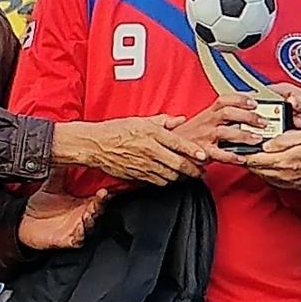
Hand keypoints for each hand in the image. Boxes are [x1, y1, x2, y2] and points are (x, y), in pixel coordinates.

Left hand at [18, 171, 107, 249]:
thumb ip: (59, 171)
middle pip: (98, 211)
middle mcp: (81, 215)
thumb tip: (64, 152)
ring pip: (90, 225)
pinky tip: (80, 229)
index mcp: (81, 203)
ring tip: (90, 212)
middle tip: (102, 195)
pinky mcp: (68, 240)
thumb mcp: (50, 185)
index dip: (104, 194)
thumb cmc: (40, 204)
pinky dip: (80, 235)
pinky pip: (78, 240)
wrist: (24, 221)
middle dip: (101, 204)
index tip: (105, 188)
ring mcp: (76, 229)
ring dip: (92, 219)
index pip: (98, 198)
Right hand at [52, 116, 205, 185]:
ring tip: (188, 175)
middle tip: (201, 171)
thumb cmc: (116, 130)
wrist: (95, 145)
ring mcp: (144, 165)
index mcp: (153, 134)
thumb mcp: (141, 120)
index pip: (179, 144)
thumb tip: (180, 120)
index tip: (204, 156)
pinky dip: (167, 181)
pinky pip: (158, 181)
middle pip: (178, 164)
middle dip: (193, 170)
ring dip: (182, 177)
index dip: (194, 151)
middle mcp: (151, 150)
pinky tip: (171, 178)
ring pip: (170, 176)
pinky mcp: (138, 175)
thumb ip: (163, 121)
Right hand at [175, 95, 265, 159]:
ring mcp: (205, 137)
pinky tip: (243, 158)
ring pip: (226, 132)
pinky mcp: (203, 152)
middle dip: (248, 116)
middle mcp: (207, 122)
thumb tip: (241, 114)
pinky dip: (232, 156)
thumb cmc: (187, 136)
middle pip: (228, 113)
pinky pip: (219, 154)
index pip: (225, 100)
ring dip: (244, 135)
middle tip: (263, 121)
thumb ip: (219, 117)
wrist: (168, 149)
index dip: (240, 99)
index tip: (254, 102)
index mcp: (208, 113)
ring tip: (257, 139)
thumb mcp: (202, 121)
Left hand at [217, 129, 300, 189]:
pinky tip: (268, 165)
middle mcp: (283, 175)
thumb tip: (264, 144)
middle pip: (257, 169)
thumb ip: (280, 140)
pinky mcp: (295, 185)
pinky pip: (275, 180)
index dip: (242, 154)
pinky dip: (267, 172)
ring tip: (250, 157)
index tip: (233, 148)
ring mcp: (289, 182)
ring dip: (256, 167)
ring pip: (264, 175)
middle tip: (237, 151)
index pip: (254, 159)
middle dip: (246, 160)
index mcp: (282, 161)